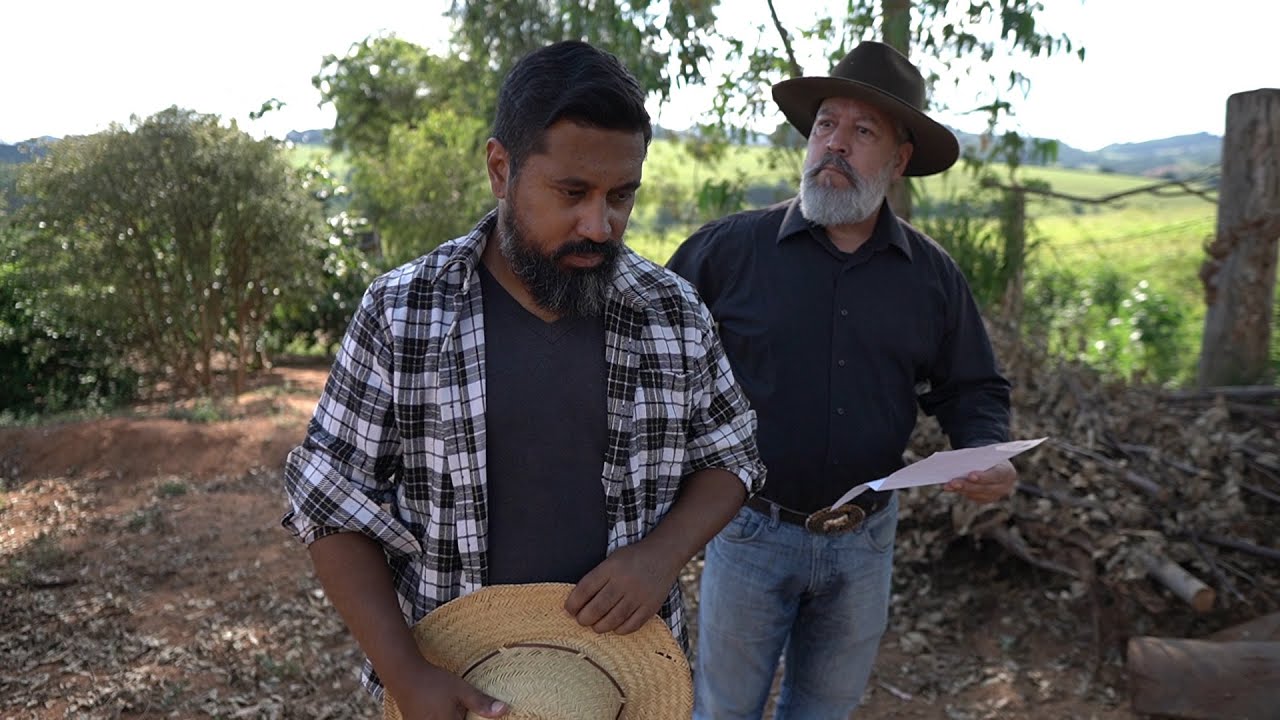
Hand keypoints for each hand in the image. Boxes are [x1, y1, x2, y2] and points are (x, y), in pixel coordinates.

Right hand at [383, 661, 507, 719]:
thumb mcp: (461, 690)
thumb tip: (504, 710)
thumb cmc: (434, 682)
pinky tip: (445, 712)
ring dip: (454, 718)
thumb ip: (481, 703)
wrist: (405, 676)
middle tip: (463, 709)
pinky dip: (443, 718)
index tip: (475, 716)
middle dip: (465, 718)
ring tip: (457, 710)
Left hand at [566, 542, 675, 634]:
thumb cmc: (632, 558)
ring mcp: (639, 595)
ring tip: (595, 626)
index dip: (573, 603)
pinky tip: (614, 627)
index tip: (569, 609)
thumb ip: (597, 578)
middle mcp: (624, 581)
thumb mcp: (612, 559)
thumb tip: (578, 603)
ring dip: (600, 626)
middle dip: (584, 618)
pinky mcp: (651, 606)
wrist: (664, 554)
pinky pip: (632, 625)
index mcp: (611, 568)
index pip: (586, 589)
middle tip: (581, 620)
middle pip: (598, 607)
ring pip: (613, 619)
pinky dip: (620, 630)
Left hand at [943, 459, 1016, 503]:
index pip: (996, 475)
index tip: (970, 475)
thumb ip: (977, 459)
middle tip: (953, 482)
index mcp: (1008, 472)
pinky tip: (952, 488)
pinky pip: (974, 498)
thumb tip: (957, 463)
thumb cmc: (988, 456)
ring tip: (948, 485)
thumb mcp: (986, 454)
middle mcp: (1005, 486)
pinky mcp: (988, 499)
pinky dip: (963, 492)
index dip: (983, 477)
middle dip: (967, 485)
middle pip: (985, 488)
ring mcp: (997, 495)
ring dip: (962, 490)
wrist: (993, 462)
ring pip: (978, 495)